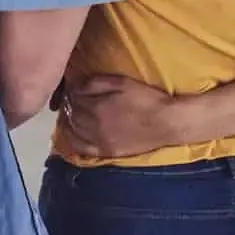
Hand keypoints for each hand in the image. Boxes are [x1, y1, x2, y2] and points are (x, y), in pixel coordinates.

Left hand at [60, 75, 181, 159]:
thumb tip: (75, 86)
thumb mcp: (121, 82)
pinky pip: (81, 149)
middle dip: (70, 106)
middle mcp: (93, 126)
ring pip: (73, 131)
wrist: (165, 122)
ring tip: (72, 114)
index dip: (72, 92)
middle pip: (72, 115)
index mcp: (96, 106)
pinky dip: (72, 140)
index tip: (73, 88)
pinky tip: (72, 134)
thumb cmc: (145, 98)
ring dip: (69, 121)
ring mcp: (99, 141)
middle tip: (73, 100)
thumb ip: (95, 83)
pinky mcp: (106, 152)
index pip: (74, 98)